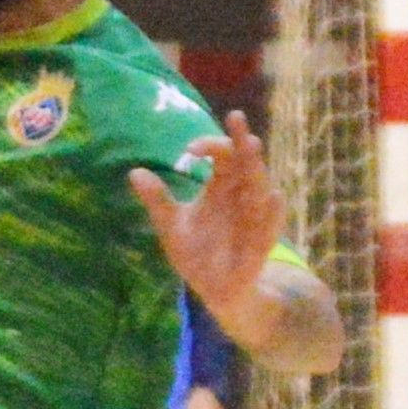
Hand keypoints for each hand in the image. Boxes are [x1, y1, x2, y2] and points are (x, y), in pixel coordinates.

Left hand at [131, 111, 281, 329]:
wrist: (213, 291)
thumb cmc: (195, 253)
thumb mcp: (171, 226)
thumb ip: (158, 200)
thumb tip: (134, 172)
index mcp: (221, 188)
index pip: (221, 156)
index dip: (209, 146)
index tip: (189, 149)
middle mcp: (242, 197)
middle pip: (246, 162)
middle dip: (242, 141)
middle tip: (236, 118)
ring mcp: (254, 218)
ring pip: (260, 187)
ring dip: (255, 168)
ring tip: (251, 147)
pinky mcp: (261, 244)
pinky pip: (270, 226)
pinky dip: (273, 212)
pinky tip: (273, 197)